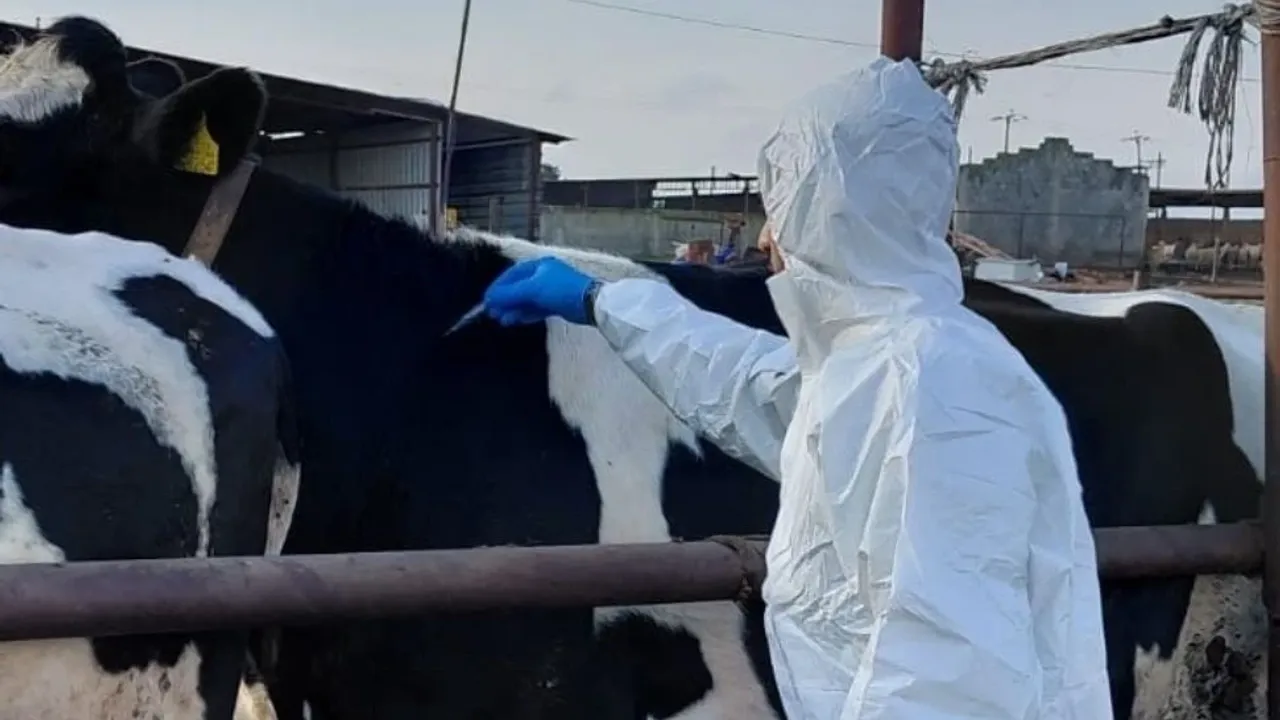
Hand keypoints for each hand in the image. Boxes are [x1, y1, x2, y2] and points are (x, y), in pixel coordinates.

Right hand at [482, 256, 598, 325]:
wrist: (590, 303)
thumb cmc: (560, 290)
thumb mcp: (532, 289)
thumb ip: (510, 294)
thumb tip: (489, 300)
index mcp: (538, 265)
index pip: (512, 274)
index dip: (498, 287)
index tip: (486, 300)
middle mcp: (543, 275)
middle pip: (518, 288)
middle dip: (505, 301)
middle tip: (492, 313)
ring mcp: (551, 290)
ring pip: (527, 300)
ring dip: (513, 309)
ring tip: (501, 321)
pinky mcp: (557, 304)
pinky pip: (536, 308)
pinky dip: (525, 314)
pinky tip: (515, 321)